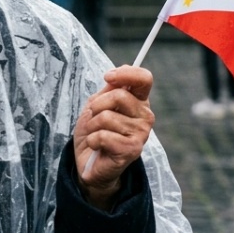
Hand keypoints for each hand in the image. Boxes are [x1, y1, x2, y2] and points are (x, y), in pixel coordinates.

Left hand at [73, 66, 154, 209]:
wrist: (89, 162)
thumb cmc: (95, 132)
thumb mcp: (98, 105)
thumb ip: (110, 89)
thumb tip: (120, 70)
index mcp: (139, 102)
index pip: (144, 79)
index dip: (126, 74)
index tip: (108, 76)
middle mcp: (145, 117)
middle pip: (119, 95)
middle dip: (97, 105)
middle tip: (94, 118)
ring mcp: (141, 134)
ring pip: (107, 117)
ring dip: (92, 126)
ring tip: (96, 134)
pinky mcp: (132, 150)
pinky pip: (103, 135)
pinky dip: (92, 140)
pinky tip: (97, 146)